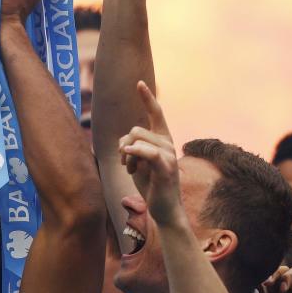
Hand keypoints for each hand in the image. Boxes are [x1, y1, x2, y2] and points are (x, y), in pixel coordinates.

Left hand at [118, 81, 180, 224]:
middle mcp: (168, 143)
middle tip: (124, 163)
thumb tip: (124, 143)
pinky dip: (134, 153)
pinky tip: (127, 159)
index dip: (147, 98)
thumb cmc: (151, 185)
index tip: (139, 83)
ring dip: (125, 156)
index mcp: (162, 140)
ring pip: (136, 139)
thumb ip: (132, 148)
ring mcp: (169, 154)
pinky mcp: (166, 167)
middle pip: (135, 130)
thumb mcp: (138, 163)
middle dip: (122, 146)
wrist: (164, 209)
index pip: (156, 113)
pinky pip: (146, 152)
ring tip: (130, 170)